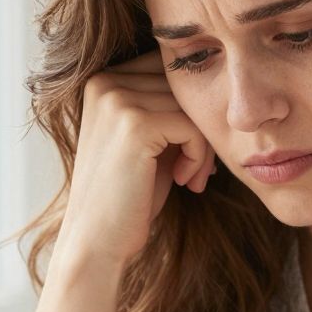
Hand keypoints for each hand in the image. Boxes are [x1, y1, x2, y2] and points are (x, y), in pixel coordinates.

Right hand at [62, 52, 215, 268]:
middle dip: (200, 127)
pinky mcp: (135, 124)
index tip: (191, 150)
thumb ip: (168, 107)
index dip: (189, 107)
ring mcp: (117, 100)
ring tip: (192, 177)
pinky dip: (199, 156)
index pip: (169, 70)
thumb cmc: (128, 196)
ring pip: (192, 106)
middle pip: (183, 85)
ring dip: (203, 145)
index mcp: (103, 80)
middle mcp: (106, 82)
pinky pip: (192, 127)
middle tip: (198, 169)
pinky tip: (185, 181)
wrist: (97, 241)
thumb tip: (214, 78)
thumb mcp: (148, 142)